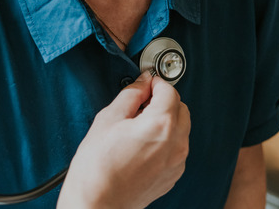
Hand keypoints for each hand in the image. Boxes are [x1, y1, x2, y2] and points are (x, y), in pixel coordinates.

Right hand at [57, 72, 190, 208]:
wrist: (97, 203)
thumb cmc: (97, 166)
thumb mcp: (108, 119)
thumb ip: (130, 95)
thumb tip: (142, 83)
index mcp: (161, 125)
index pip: (169, 91)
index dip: (155, 83)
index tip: (145, 83)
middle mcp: (176, 144)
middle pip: (181, 108)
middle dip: (163, 101)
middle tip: (141, 103)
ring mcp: (177, 162)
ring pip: (181, 128)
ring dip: (166, 120)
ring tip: (138, 127)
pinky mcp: (173, 175)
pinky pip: (177, 148)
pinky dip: (166, 140)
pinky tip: (142, 144)